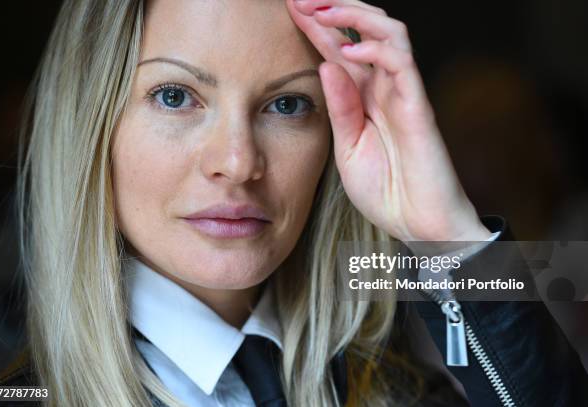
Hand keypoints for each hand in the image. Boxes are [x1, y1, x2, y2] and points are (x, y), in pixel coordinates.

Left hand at [286, 0, 490, 241]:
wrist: (418, 224)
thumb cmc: (386, 191)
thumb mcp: (348, 150)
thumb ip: (340, 110)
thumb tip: (327, 66)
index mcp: (364, 98)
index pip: (338, 49)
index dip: (316, 25)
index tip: (289, 7)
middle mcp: (384, 88)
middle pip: (365, 29)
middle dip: (333, 7)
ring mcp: (404, 94)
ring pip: (388, 33)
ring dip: (354, 15)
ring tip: (322, 9)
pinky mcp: (419, 107)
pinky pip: (402, 65)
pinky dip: (374, 51)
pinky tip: (346, 50)